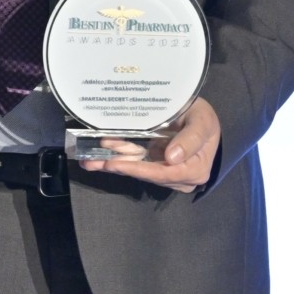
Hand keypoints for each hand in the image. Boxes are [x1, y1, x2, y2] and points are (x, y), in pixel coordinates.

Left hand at [86, 98, 220, 191]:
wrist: (201, 117)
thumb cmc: (203, 118)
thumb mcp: (202, 122)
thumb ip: (191, 139)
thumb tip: (172, 159)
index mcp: (194, 170)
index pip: (163, 174)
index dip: (138, 170)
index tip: (116, 164)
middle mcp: (179, 176)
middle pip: (146, 174)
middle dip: (119, 167)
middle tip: (93, 162)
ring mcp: (165, 171)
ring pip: (137, 169)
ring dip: (113, 162)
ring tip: (89, 160)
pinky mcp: (155, 164)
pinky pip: (135, 161)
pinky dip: (119, 156)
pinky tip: (100, 153)